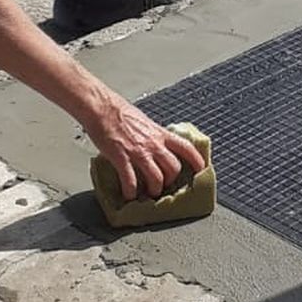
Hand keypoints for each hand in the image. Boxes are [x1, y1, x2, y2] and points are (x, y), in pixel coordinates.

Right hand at [84, 94, 206, 200]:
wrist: (101, 107)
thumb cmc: (120, 112)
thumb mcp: (145, 122)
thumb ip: (154, 135)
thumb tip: (157, 145)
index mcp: (159, 133)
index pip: (186, 148)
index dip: (196, 160)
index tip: (200, 170)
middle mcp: (153, 143)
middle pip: (173, 168)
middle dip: (170, 181)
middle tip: (163, 185)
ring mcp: (138, 151)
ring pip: (156, 178)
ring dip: (154, 190)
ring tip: (148, 193)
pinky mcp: (121, 158)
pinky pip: (131, 181)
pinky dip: (131, 192)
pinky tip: (129, 194)